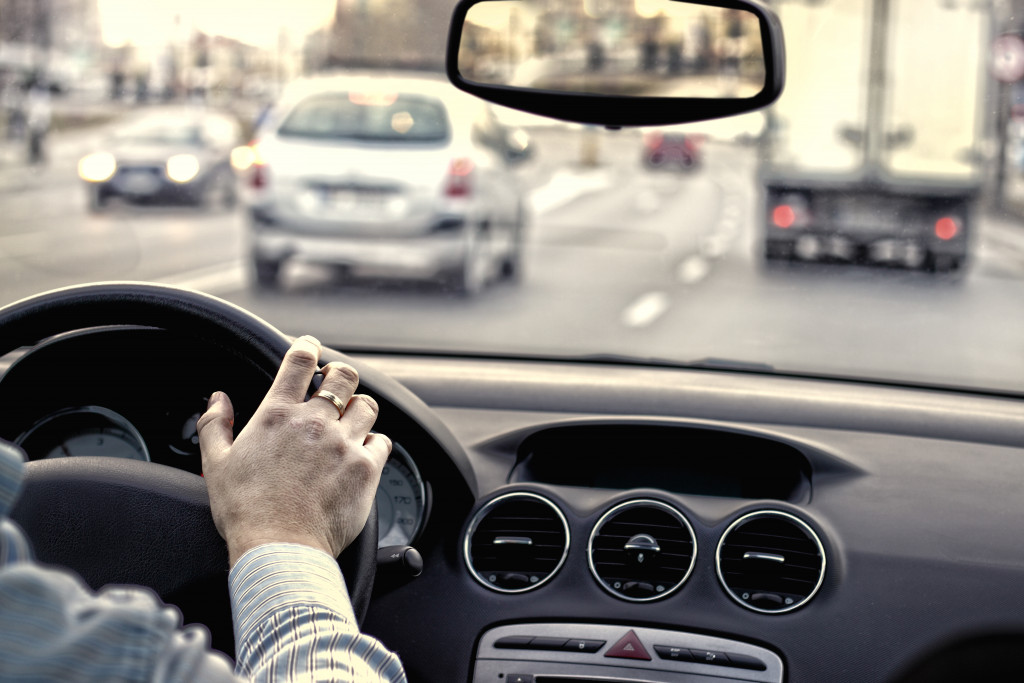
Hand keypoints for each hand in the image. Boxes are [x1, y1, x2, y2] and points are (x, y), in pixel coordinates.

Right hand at [197, 335, 391, 565]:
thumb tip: (217, 398)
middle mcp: (314, 423)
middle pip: (344, 375)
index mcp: (277, 415)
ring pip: (368, 406)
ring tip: (350, 422)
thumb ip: (215, 425)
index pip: (299, 361)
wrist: (279, 550)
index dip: (307, 347)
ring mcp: (344, 444)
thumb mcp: (217, 465)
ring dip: (359, 409)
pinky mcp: (366, 468)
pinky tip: (362, 453)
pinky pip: (382, 442)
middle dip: (342, 375)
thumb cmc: (246, 511)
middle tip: (336, 386)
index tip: (310, 349)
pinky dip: (374, 444)